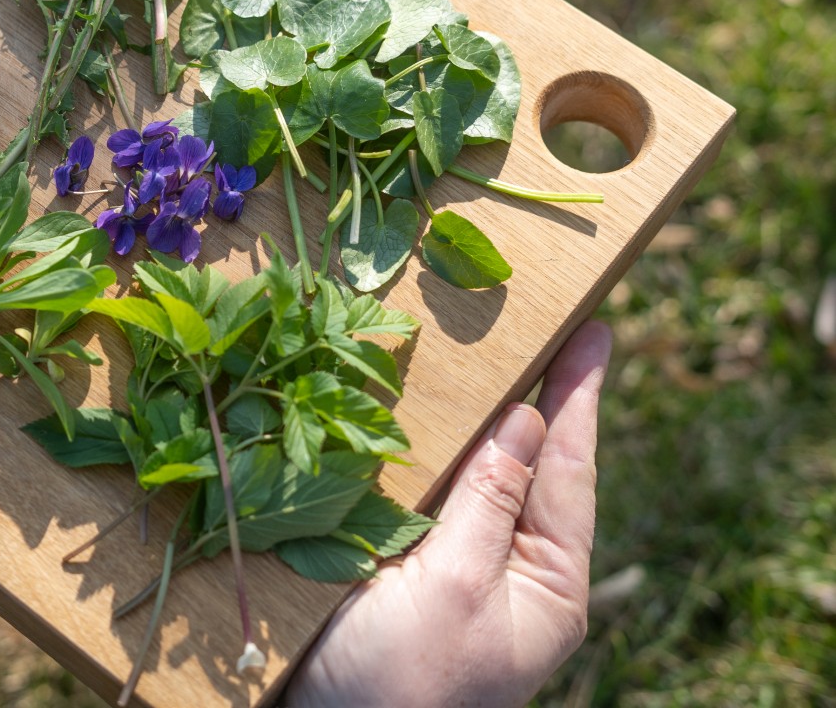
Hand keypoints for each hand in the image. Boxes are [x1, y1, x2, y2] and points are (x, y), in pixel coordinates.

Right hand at [287, 321, 612, 707]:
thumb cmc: (398, 680)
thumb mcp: (452, 586)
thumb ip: (490, 501)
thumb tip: (527, 420)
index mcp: (547, 588)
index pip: (572, 472)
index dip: (580, 397)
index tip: (597, 330)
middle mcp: (512, 576)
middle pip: (533, 467)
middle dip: (537, 396)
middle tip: (549, 323)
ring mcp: (459, 571)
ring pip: (478, 476)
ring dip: (478, 417)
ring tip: (492, 353)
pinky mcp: (405, 568)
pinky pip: (430, 494)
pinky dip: (428, 449)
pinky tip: (416, 412)